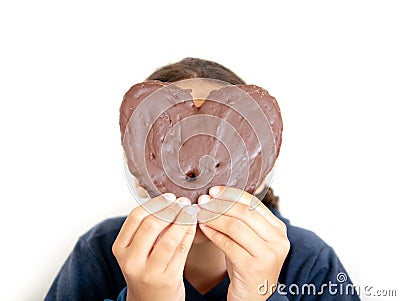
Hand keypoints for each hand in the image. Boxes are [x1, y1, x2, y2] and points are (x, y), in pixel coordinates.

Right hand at [112, 193, 196, 300]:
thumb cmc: (145, 270)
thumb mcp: (136, 250)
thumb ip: (146, 229)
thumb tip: (168, 201)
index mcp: (120, 248)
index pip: (136, 217)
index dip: (155, 203)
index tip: (169, 197)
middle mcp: (131, 260)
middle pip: (152, 225)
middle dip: (171, 209)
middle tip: (183, 202)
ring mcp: (149, 272)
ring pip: (169, 238)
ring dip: (183, 220)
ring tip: (190, 211)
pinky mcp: (168, 279)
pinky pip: (182, 250)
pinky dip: (189, 234)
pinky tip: (193, 225)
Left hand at [197, 186, 289, 300]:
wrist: (253, 298)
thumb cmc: (247, 264)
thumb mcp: (249, 239)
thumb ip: (241, 220)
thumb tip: (216, 196)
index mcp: (278, 229)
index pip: (254, 203)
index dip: (231, 194)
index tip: (213, 191)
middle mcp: (278, 240)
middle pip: (245, 212)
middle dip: (220, 204)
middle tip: (203, 200)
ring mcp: (268, 254)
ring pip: (235, 226)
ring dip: (214, 218)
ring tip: (200, 214)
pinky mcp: (254, 267)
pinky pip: (228, 244)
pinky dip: (213, 234)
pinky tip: (203, 228)